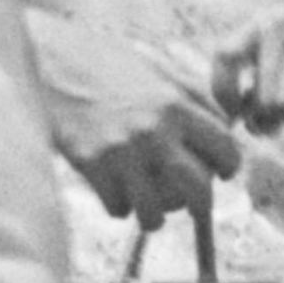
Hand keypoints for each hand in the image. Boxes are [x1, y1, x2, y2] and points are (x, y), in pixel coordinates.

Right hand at [44, 30, 241, 224]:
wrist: (54, 68)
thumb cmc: (110, 67)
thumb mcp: (160, 70)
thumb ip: (194, 96)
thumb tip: (227, 125)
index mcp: (177, 104)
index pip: (224, 147)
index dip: (229, 165)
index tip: (222, 172)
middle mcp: (154, 131)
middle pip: (198, 189)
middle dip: (200, 202)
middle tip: (193, 202)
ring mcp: (122, 154)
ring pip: (155, 213)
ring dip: (155, 215)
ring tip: (150, 206)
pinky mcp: (93, 169)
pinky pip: (119, 210)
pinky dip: (120, 206)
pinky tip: (116, 190)